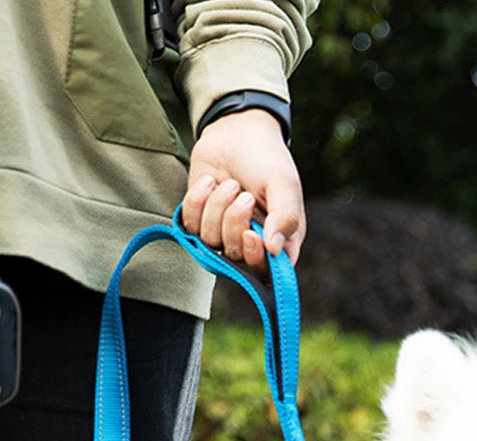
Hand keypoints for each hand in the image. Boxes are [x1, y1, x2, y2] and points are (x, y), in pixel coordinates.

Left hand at [182, 109, 305, 273]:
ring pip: (210, 240)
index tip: (251, 234)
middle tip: (243, 194)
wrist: (236, 131)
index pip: (267, 272)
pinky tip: (210, 182)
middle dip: (234, 222)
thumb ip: (285, 216)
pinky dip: (198, 200)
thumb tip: (274, 250)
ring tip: (230, 183)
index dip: (255, 260)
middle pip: (235, 256)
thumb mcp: (283, 183)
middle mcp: (251, 242)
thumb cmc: (266, 158)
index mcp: (278, 240)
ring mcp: (223, 233)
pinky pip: (190, 225)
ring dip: (217, 206)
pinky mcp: (199, 221)